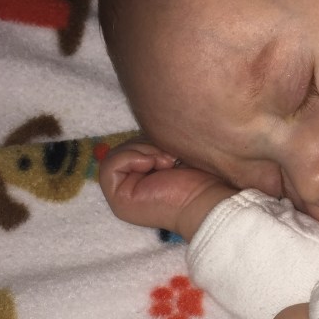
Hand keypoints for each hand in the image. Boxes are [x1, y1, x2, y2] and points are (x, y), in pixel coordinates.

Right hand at [98, 140, 232, 239]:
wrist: (208, 196)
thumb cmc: (198, 174)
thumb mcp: (168, 149)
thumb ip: (150, 142)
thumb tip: (140, 119)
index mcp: (139, 179)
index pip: (127, 147)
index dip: (145, 142)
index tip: (170, 152)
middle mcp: (128, 188)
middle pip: (120, 149)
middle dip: (146, 145)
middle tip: (170, 158)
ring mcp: (121, 196)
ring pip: (115, 154)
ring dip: (144, 151)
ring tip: (168, 163)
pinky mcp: (118, 199)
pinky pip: (110, 165)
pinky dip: (133, 158)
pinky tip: (158, 166)